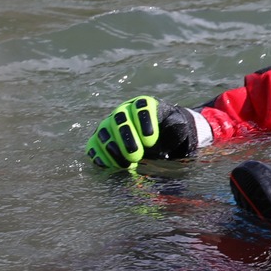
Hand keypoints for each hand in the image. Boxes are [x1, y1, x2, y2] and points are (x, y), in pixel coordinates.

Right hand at [85, 95, 201, 170]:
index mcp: (144, 104)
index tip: (151, 140)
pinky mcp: (100, 139)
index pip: (141, 106)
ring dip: (113, 149)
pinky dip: (99, 155)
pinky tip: (111, 165)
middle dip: (126, 138)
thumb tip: (174, 128)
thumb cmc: (168, 130)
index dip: (144, 122)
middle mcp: (124, 111)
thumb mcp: (177, 126)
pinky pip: (93, 145)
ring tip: (127, 164)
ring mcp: (110, 124)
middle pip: (119, 119)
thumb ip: (177, 126)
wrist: (157, 136)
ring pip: (104, 132)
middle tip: (136, 156)